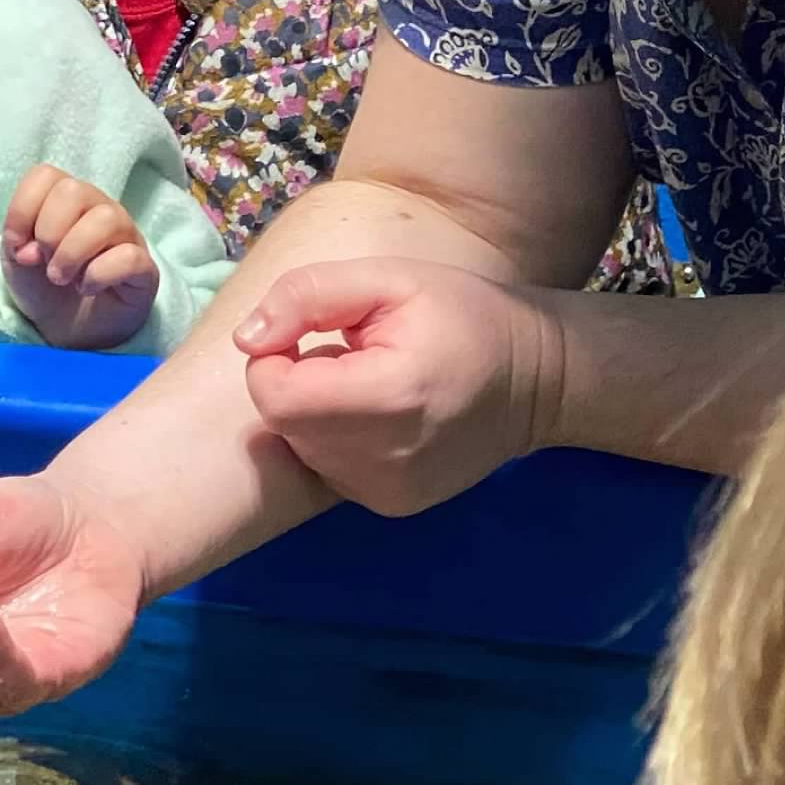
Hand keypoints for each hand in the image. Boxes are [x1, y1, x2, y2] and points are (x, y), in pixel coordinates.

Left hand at [1, 164, 159, 350]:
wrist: (67, 330)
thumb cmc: (44, 287)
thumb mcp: (16, 260)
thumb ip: (15, 240)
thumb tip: (31, 247)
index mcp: (66, 200)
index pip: (45, 175)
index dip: (22, 210)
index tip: (18, 246)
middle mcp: (98, 208)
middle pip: (73, 190)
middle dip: (48, 232)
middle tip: (45, 264)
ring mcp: (125, 235)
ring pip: (105, 218)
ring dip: (72, 254)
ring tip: (62, 278)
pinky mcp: (144, 267)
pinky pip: (128, 256)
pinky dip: (98, 275)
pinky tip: (87, 288)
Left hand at [234, 258, 563, 516]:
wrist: (538, 379)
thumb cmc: (461, 315)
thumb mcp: (387, 279)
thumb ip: (307, 296)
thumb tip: (245, 340)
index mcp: (385, 398)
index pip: (273, 395)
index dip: (274, 359)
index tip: (311, 335)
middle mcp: (384, 460)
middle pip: (284, 423)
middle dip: (298, 383)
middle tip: (350, 356)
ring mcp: (388, 492)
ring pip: (302, 449)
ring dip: (315, 412)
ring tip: (368, 384)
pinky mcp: (393, 505)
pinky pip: (328, 469)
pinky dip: (336, 440)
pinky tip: (380, 417)